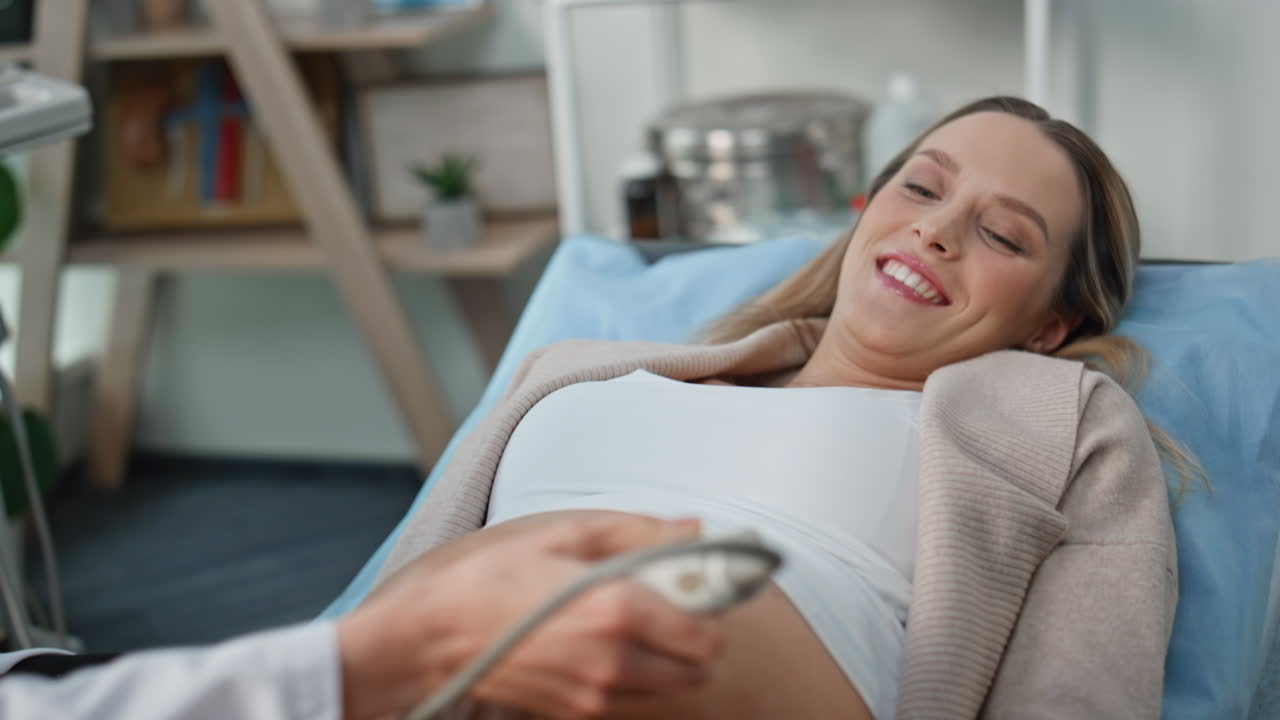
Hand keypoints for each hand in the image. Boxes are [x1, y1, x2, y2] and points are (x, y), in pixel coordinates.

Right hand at [337, 514, 723, 719]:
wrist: (435, 636)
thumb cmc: (491, 581)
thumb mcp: (565, 536)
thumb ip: (639, 532)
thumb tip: (692, 528)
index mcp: (617, 608)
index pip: (708, 630)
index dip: (710, 605)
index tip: (697, 584)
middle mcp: (615, 660)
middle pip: (699, 667)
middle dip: (693, 634)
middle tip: (666, 603)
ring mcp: (597, 693)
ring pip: (670, 686)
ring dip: (666, 657)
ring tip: (629, 623)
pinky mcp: (578, 712)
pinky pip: (633, 697)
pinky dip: (633, 673)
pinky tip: (600, 643)